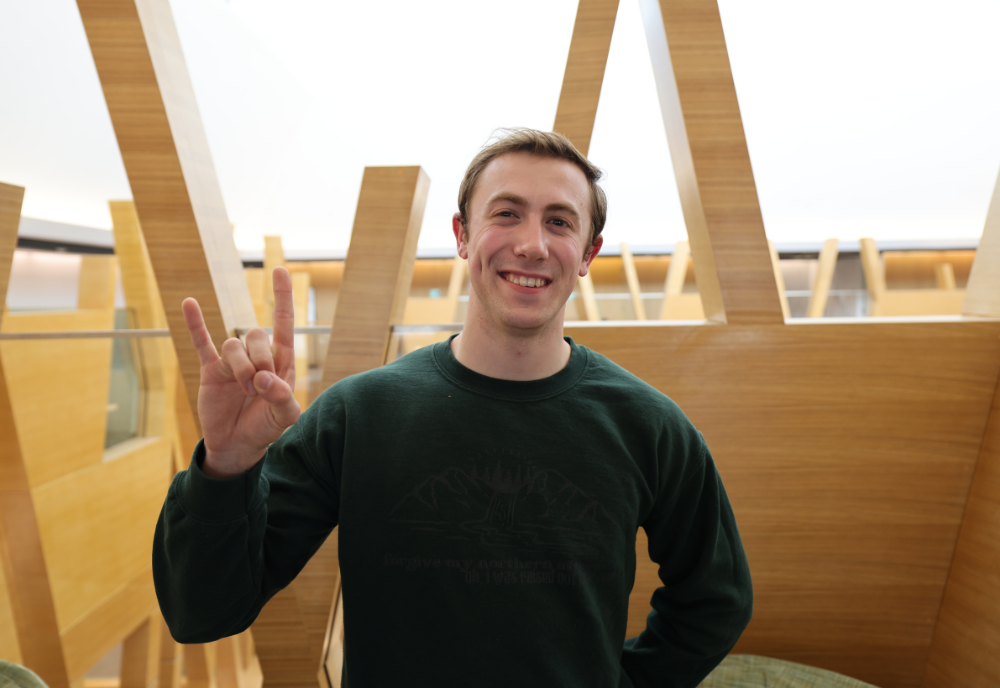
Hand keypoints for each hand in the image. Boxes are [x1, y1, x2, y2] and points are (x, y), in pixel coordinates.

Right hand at [182, 266, 300, 477]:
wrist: (237, 445)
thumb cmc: (266, 428)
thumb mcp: (285, 417)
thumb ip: (282, 397)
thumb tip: (264, 378)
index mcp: (280, 361)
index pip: (283, 323)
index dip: (281, 298)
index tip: (279, 270)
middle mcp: (256, 356)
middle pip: (256, 335)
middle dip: (258, 360)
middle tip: (258, 388)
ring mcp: (232, 362)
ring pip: (233, 345)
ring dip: (239, 366)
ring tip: (244, 390)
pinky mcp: (211, 371)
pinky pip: (202, 343)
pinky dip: (195, 324)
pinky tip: (189, 303)